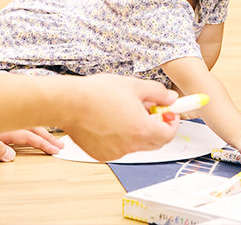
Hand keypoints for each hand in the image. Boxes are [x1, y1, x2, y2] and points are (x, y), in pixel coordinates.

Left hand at [0, 128, 64, 161]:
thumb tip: (10, 157)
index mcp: (6, 129)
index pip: (30, 137)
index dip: (44, 144)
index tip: (55, 150)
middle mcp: (9, 124)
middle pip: (35, 129)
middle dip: (49, 137)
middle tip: (60, 145)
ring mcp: (8, 122)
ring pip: (31, 125)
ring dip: (43, 133)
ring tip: (52, 138)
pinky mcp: (4, 123)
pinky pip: (24, 124)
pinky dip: (34, 128)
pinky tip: (36, 131)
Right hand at [61, 74, 180, 161]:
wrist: (68, 103)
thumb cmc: (97, 93)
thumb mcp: (135, 86)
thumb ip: (158, 93)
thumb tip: (171, 98)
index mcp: (142, 129)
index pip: (169, 134)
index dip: (172, 123)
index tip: (169, 114)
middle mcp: (130, 145)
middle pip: (155, 142)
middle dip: (158, 127)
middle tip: (150, 112)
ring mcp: (115, 152)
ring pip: (136, 145)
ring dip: (138, 132)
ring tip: (126, 113)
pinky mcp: (101, 154)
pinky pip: (119, 148)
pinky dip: (121, 138)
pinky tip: (112, 122)